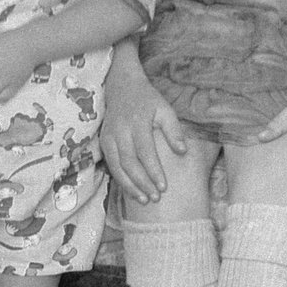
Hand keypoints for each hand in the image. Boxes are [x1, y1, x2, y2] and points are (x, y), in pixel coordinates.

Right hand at [100, 68, 185, 203]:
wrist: (121, 86)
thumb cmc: (148, 100)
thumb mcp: (165, 109)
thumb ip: (174, 130)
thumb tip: (182, 151)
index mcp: (137, 122)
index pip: (145, 151)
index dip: (153, 170)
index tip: (164, 187)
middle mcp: (120, 131)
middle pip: (129, 162)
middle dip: (142, 183)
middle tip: (155, 198)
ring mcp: (109, 137)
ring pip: (117, 167)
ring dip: (130, 185)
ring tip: (143, 200)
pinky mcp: (103, 141)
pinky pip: (111, 164)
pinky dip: (120, 180)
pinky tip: (131, 190)